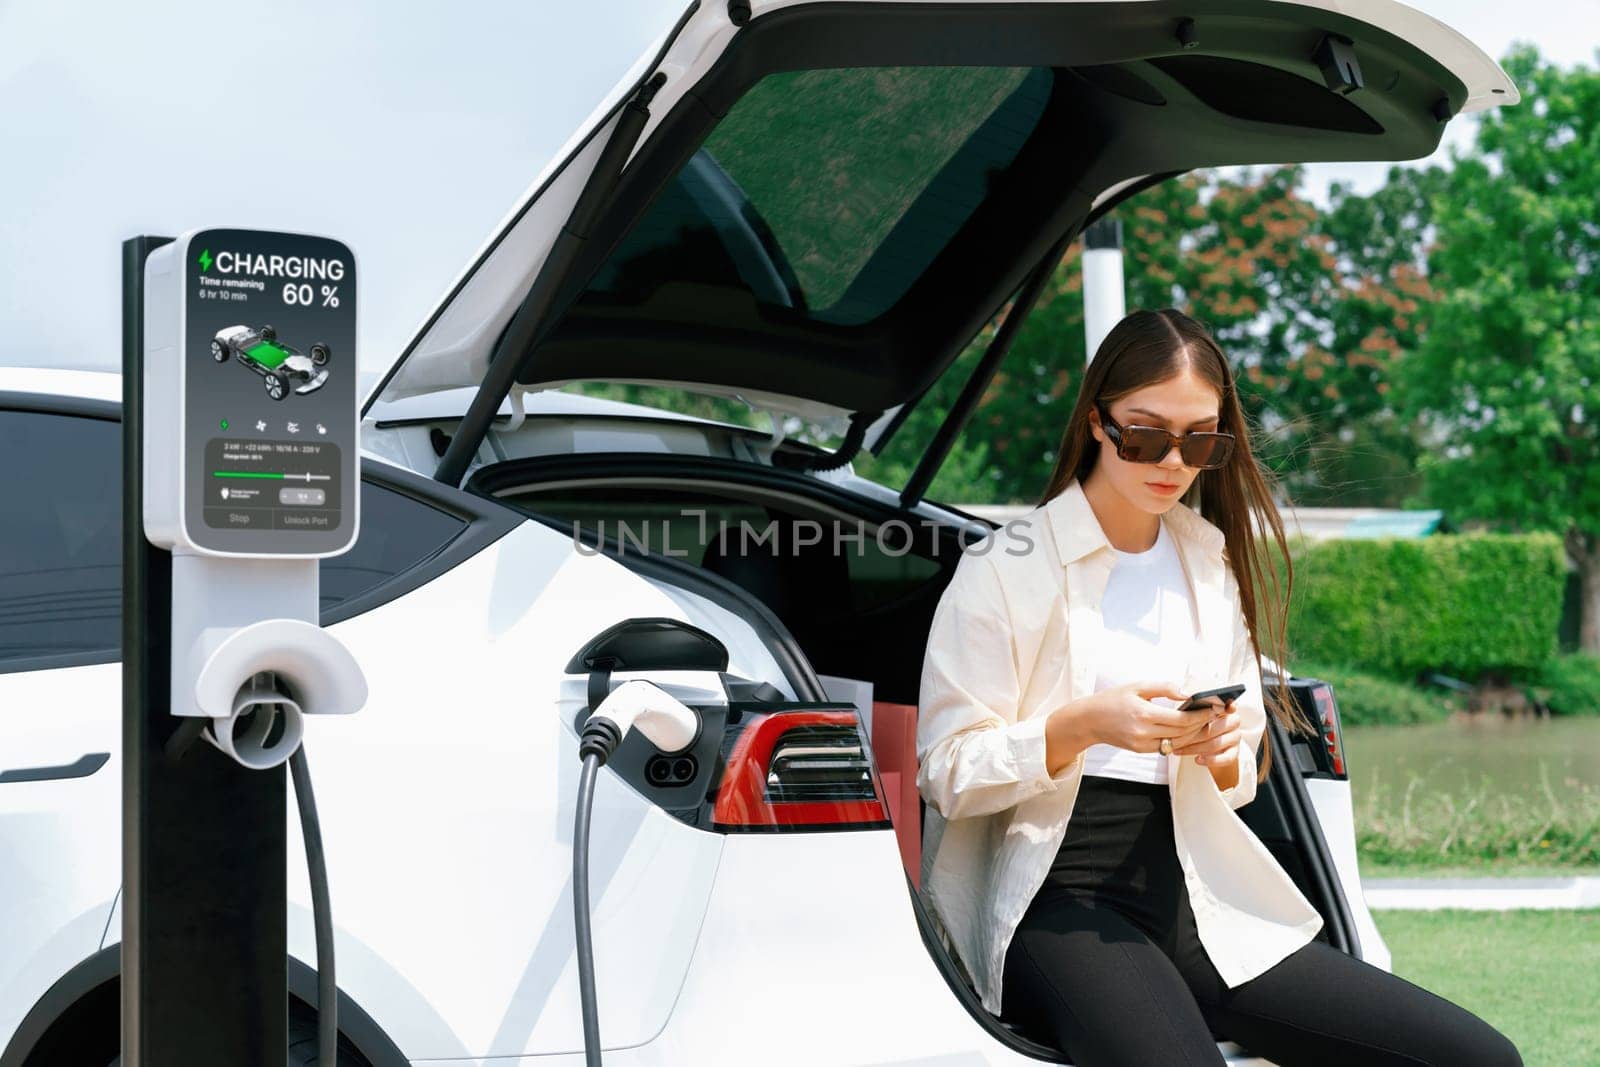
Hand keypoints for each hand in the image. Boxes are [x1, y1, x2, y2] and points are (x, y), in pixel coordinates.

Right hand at [1054, 680, 1224, 755]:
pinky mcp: (1141, 751)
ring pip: (1178, 742)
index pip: (1182, 719)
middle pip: (1184, 733)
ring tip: (1206, 722)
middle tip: (1216, 715)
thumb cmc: (1113, 699)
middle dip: (1202, 724)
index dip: (1202, 715)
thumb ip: (1164, 688)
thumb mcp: (1137, 686)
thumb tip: (1187, 692)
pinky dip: (1180, 739)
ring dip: (1194, 734)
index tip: (1215, 707)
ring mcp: (1143, 745)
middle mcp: (1144, 733)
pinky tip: (1188, 731)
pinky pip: (1167, 747)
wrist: (1090, 720)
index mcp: (1144, 714)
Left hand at [1168, 697, 1241, 768]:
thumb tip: (1180, 714)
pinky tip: (1197, 760)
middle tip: (1174, 740)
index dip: (1224, 706)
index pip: (1227, 705)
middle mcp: (1233, 721)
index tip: (1216, 708)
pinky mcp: (1235, 752)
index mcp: (1223, 708)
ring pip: (1215, 744)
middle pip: (1212, 728)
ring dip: (1194, 748)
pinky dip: (1210, 760)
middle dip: (1190, 736)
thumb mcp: (1195, 717)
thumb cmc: (1198, 727)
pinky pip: (1225, 758)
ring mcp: (1235, 737)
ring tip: (1178, 750)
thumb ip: (1193, 712)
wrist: (1208, 749)